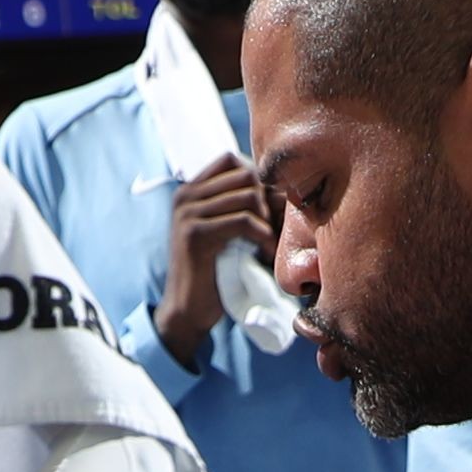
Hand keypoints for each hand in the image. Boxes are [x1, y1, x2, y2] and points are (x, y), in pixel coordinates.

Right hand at [159, 156, 272, 369]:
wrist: (188, 311)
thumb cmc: (215, 273)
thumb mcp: (227, 233)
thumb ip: (243, 207)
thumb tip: (286, 187)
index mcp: (190, 191)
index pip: (231, 159)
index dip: (258, 178)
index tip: (269, 209)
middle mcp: (185, 196)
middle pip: (244, 174)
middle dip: (268, 199)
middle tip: (276, 228)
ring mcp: (187, 213)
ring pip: (247, 195)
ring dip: (268, 219)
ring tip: (271, 243)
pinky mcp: (195, 234)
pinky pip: (242, 220)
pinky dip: (262, 235)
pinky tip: (266, 252)